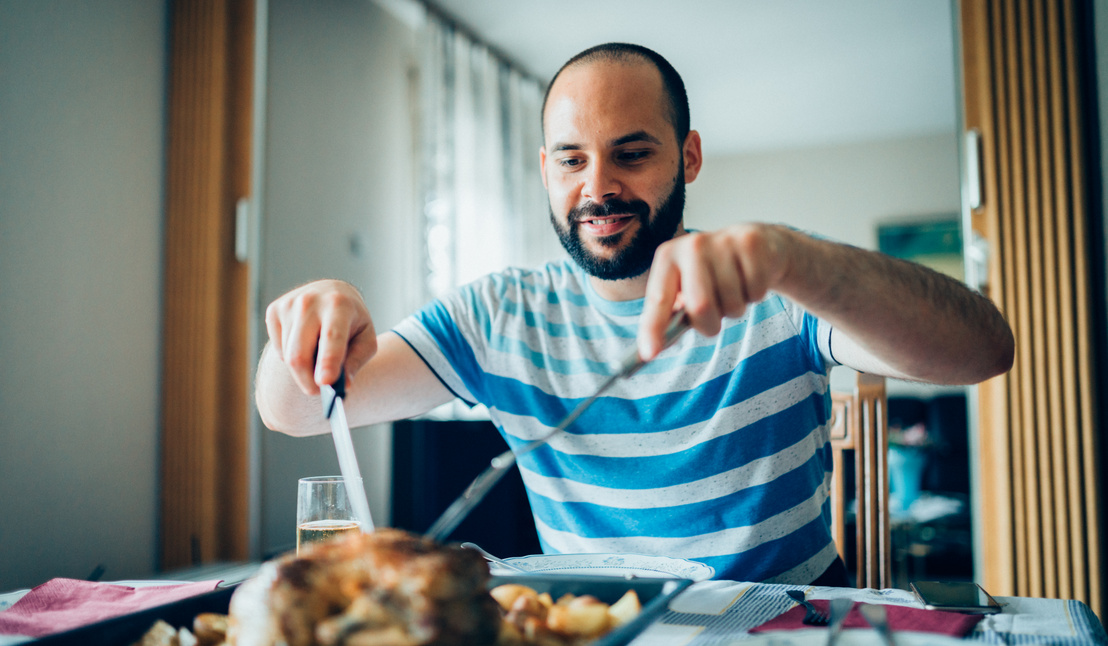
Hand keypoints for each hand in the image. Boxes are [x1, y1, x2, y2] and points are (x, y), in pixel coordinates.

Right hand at [264, 280, 376, 394]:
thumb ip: (356, 362)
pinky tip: (305, 342)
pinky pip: (278, 348)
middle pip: (300, 353)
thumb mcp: (366, 339)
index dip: (328, 362)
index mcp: (339, 304)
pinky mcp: (274, 310)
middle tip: (316, 391)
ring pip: (288, 355)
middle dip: (306, 380)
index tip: (325, 383)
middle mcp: (311, 301)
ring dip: (302, 368)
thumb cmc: (352, 322)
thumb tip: (342, 385)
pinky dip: (290, 355)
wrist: (333, 292)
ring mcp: (289, 304)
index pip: (331, 337)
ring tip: (318, 356)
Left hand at [638, 224, 790, 358]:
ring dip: (736, 309)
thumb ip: (671, 316)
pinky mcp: (752, 243)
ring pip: (733, 304)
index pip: (658, 299)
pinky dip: (755, 296)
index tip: (650, 353)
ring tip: (735, 290)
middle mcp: (692, 245)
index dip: (653, 328)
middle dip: (710, 324)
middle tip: (714, 318)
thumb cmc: (715, 275)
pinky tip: (750, 278)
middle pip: (700, 307)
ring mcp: (723, 241)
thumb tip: (651, 350)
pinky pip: (756, 292)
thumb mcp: (688, 289)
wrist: (755, 244)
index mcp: (668, 257)